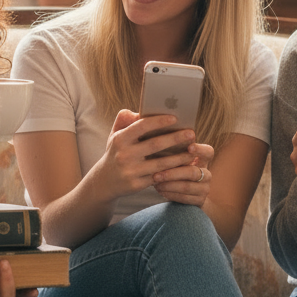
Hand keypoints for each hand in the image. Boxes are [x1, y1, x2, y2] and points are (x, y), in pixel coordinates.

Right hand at [84, 110, 198, 202]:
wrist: (104, 181)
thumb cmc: (116, 152)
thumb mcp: (114, 134)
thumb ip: (125, 119)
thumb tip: (141, 111)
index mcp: (120, 139)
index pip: (141, 126)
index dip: (159, 121)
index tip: (175, 118)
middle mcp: (124, 155)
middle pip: (155, 145)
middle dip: (175, 138)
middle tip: (192, 133)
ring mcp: (131, 171)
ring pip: (161, 164)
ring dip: (179, 157)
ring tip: (192, 151)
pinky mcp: (137, 185)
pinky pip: (159, 177)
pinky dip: (173, 172)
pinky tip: (184, 167)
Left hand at [152, 142, 213, 205]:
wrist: (187, 194)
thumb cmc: (176, 169)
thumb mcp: (177, 160)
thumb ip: (172, 151)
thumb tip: (156, 140)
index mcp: (203, 160)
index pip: (207, 152)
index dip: (200, 149)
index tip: (189, 147)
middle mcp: (207, 174)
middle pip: (193, 172)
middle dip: (172, 173)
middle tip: (156, 175)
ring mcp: (205, 188)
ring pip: (187, 186)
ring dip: (169, 185)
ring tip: (155, 183)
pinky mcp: (200, 201)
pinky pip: (184, 198)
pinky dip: (170, 194)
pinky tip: (160, 190)